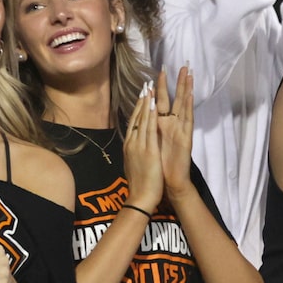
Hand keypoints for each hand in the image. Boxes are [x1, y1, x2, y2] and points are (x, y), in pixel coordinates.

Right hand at [120, 84, 166, 215]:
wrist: (140, 197)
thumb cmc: (139, 184)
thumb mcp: (133, 164)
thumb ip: (134, 153)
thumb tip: (134, 147)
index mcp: (129, 147)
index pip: (133, 123)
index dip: (137, 109)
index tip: (141, 96)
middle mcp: (132, 143)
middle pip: (136, 118)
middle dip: (141, 101)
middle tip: (144, 85)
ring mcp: (139, 145)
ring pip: (142, 119)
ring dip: (146, 102)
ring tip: (149, 88)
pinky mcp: (147, 149)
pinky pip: (149, 128)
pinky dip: (151, 115)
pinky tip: (153, 104)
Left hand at [158, 67, 197, 202]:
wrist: (168, 183)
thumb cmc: (158, 165)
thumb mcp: (148, 143)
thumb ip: (147, 129)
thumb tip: (140, 116)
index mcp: (161, 125)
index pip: (161, 102)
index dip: (160, 88)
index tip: (158, 72)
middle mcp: (172, 124)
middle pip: (174, 99)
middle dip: (176, 82)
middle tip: (179, 65)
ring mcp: (180, 129)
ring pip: (184, 105)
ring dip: (186, 89)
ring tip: (188, 73)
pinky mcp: (186, 137)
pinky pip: (188, 118)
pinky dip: (189, 106)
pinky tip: (190, 94)